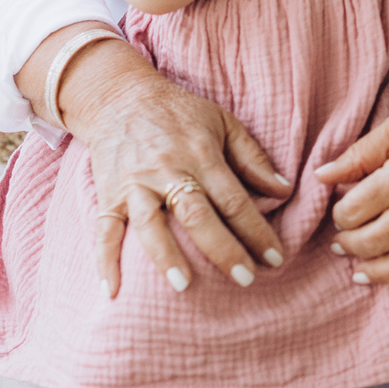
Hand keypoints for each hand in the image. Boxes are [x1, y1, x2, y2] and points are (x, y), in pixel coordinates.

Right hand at [57, 38, 297, 298]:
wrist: (119, 96)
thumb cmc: (179, 112)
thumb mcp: (223, 122)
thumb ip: (252, 158)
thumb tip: (285, 190)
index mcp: (201, 155)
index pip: (234, 199)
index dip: (256, 230)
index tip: (275, 258)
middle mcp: (167, 171)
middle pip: (196, 214)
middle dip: (222, 249)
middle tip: (245, 280)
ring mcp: (134, 184)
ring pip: (150, 224)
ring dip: (165, 256)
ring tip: (183, 286)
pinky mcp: (108, 194)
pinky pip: (104, 230)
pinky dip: (104, 260)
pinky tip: (110, 291)